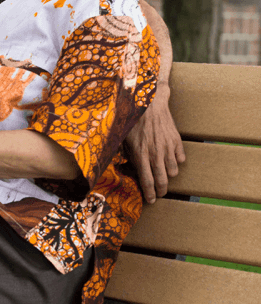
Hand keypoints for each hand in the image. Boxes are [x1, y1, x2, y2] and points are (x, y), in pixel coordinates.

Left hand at [126, 84, 185, 203]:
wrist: (147, 102)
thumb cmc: (131, 118)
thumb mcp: (123, 137)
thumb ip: (127, 153)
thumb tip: (125, 166)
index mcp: (140, 155)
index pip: (146, 181)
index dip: (150, 193)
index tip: (152, 200)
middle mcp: (156, 154)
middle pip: (161, 180)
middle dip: (161, 190)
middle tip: (160, 194)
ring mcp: (168, 148)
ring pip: (173, 171)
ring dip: (169, 175)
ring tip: (165, 176)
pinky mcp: (176, 141)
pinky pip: (180, 158)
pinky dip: (177, 161)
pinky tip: (172, 160)